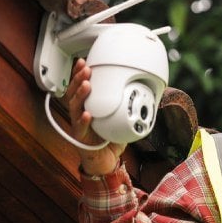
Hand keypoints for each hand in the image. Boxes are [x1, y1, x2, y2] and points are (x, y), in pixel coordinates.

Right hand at [66, 58, 125, 175]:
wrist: (106, 161)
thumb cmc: (111, 139)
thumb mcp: (122, 118)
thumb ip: (128, 106)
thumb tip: (147, 94)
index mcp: (89, 106)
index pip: (81, 86)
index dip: (80, 74)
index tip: (85, 61)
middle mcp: (81, 113)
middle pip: (74, 93)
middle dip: (78, 79)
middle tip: (85, 69)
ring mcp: (78, 125)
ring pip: (74, 107)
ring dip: (80, 95)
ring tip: (86, 85)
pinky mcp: (80, 137)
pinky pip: (80, 128)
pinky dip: (84, 120)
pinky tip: (87, 114)